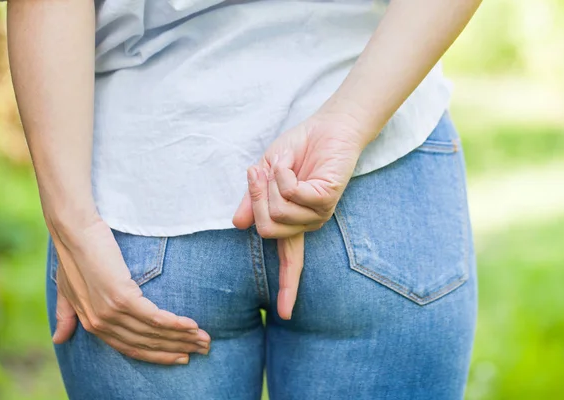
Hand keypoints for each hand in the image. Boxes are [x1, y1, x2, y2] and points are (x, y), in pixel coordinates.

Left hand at [48, 213, 210, 364]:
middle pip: (146, 344)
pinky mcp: (121, 297)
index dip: (158, 355)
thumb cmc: (73, 255)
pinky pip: (154, 317)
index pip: (131, 349)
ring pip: (153, 333)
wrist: (74, 231)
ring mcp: (110, 312)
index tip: (181, 356)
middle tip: (203, 348)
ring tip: (204, 338)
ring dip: (183, 337)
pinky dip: (175, 324)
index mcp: (92, 325)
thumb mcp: (67, 290)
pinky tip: (191, 325)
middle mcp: (101, 323)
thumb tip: (59, 340)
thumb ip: (66, 315)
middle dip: (177, 349)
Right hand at [233, 112, 369, 319]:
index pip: (290, 262)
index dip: (287, 288)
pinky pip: (291, 195)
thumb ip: (252, 201)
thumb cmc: (296, 150)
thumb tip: (236, 224)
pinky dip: (283, 175)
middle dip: (255, 198)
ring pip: (277, 214)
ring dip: (271, 182)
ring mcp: (318, 213)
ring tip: (282, 166)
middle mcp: (306, 224)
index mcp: (293, 223)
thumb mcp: (264, 176)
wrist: (326, 127)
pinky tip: (291, 165)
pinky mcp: (326, 199)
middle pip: (266, 230)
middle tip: (261, 173)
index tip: (285, 315)